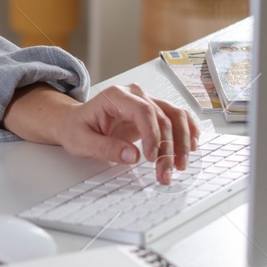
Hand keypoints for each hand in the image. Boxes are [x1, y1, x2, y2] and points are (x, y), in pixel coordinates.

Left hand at [53, 82, 200, 184]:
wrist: (74, 122)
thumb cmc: (76, 128)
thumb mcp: (82, 142)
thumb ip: (106, 148)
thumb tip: (132, 156)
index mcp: (116, 96)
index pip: (143, 111)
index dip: (153, 135)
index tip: (152, 158)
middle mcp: (134, 95)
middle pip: (162, 116)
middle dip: (168, 147)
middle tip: (166, 171)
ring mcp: (145, 101)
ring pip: (174, 115)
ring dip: (182, 141)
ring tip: (181, 164)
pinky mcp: (152, 112)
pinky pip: (176, 117)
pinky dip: (187, 130)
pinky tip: (192, 145)